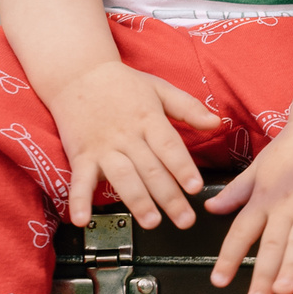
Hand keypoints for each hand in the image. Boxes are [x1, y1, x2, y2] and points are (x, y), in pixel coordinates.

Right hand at [42, 60, 221, 228]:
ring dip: (137, 201)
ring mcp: (103, 147)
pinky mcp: (81, 155)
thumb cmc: (121, 83)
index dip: (182, 168)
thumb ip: (188, 107)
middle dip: (169, 197)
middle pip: (150, 168)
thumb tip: (216, 121)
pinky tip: (82, 219)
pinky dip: (79, 200)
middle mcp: (127, 135)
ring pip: (122, 177)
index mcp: (148, 119)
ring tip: (151, 221)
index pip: (169, 146)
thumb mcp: (159, 88)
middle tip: (185, 220)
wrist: (76, 72)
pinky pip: (80, 180)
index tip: (195, 187)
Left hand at [205, 123, 292, 293]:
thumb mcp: (258, 169)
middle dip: (262, 274)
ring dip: (291, 265)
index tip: (219, 280)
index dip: (229, 258)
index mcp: (263, 198)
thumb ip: (236, 192)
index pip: (241, 232)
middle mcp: (285, 204)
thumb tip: (211, 208)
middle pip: (271, 244)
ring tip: (282, 289)